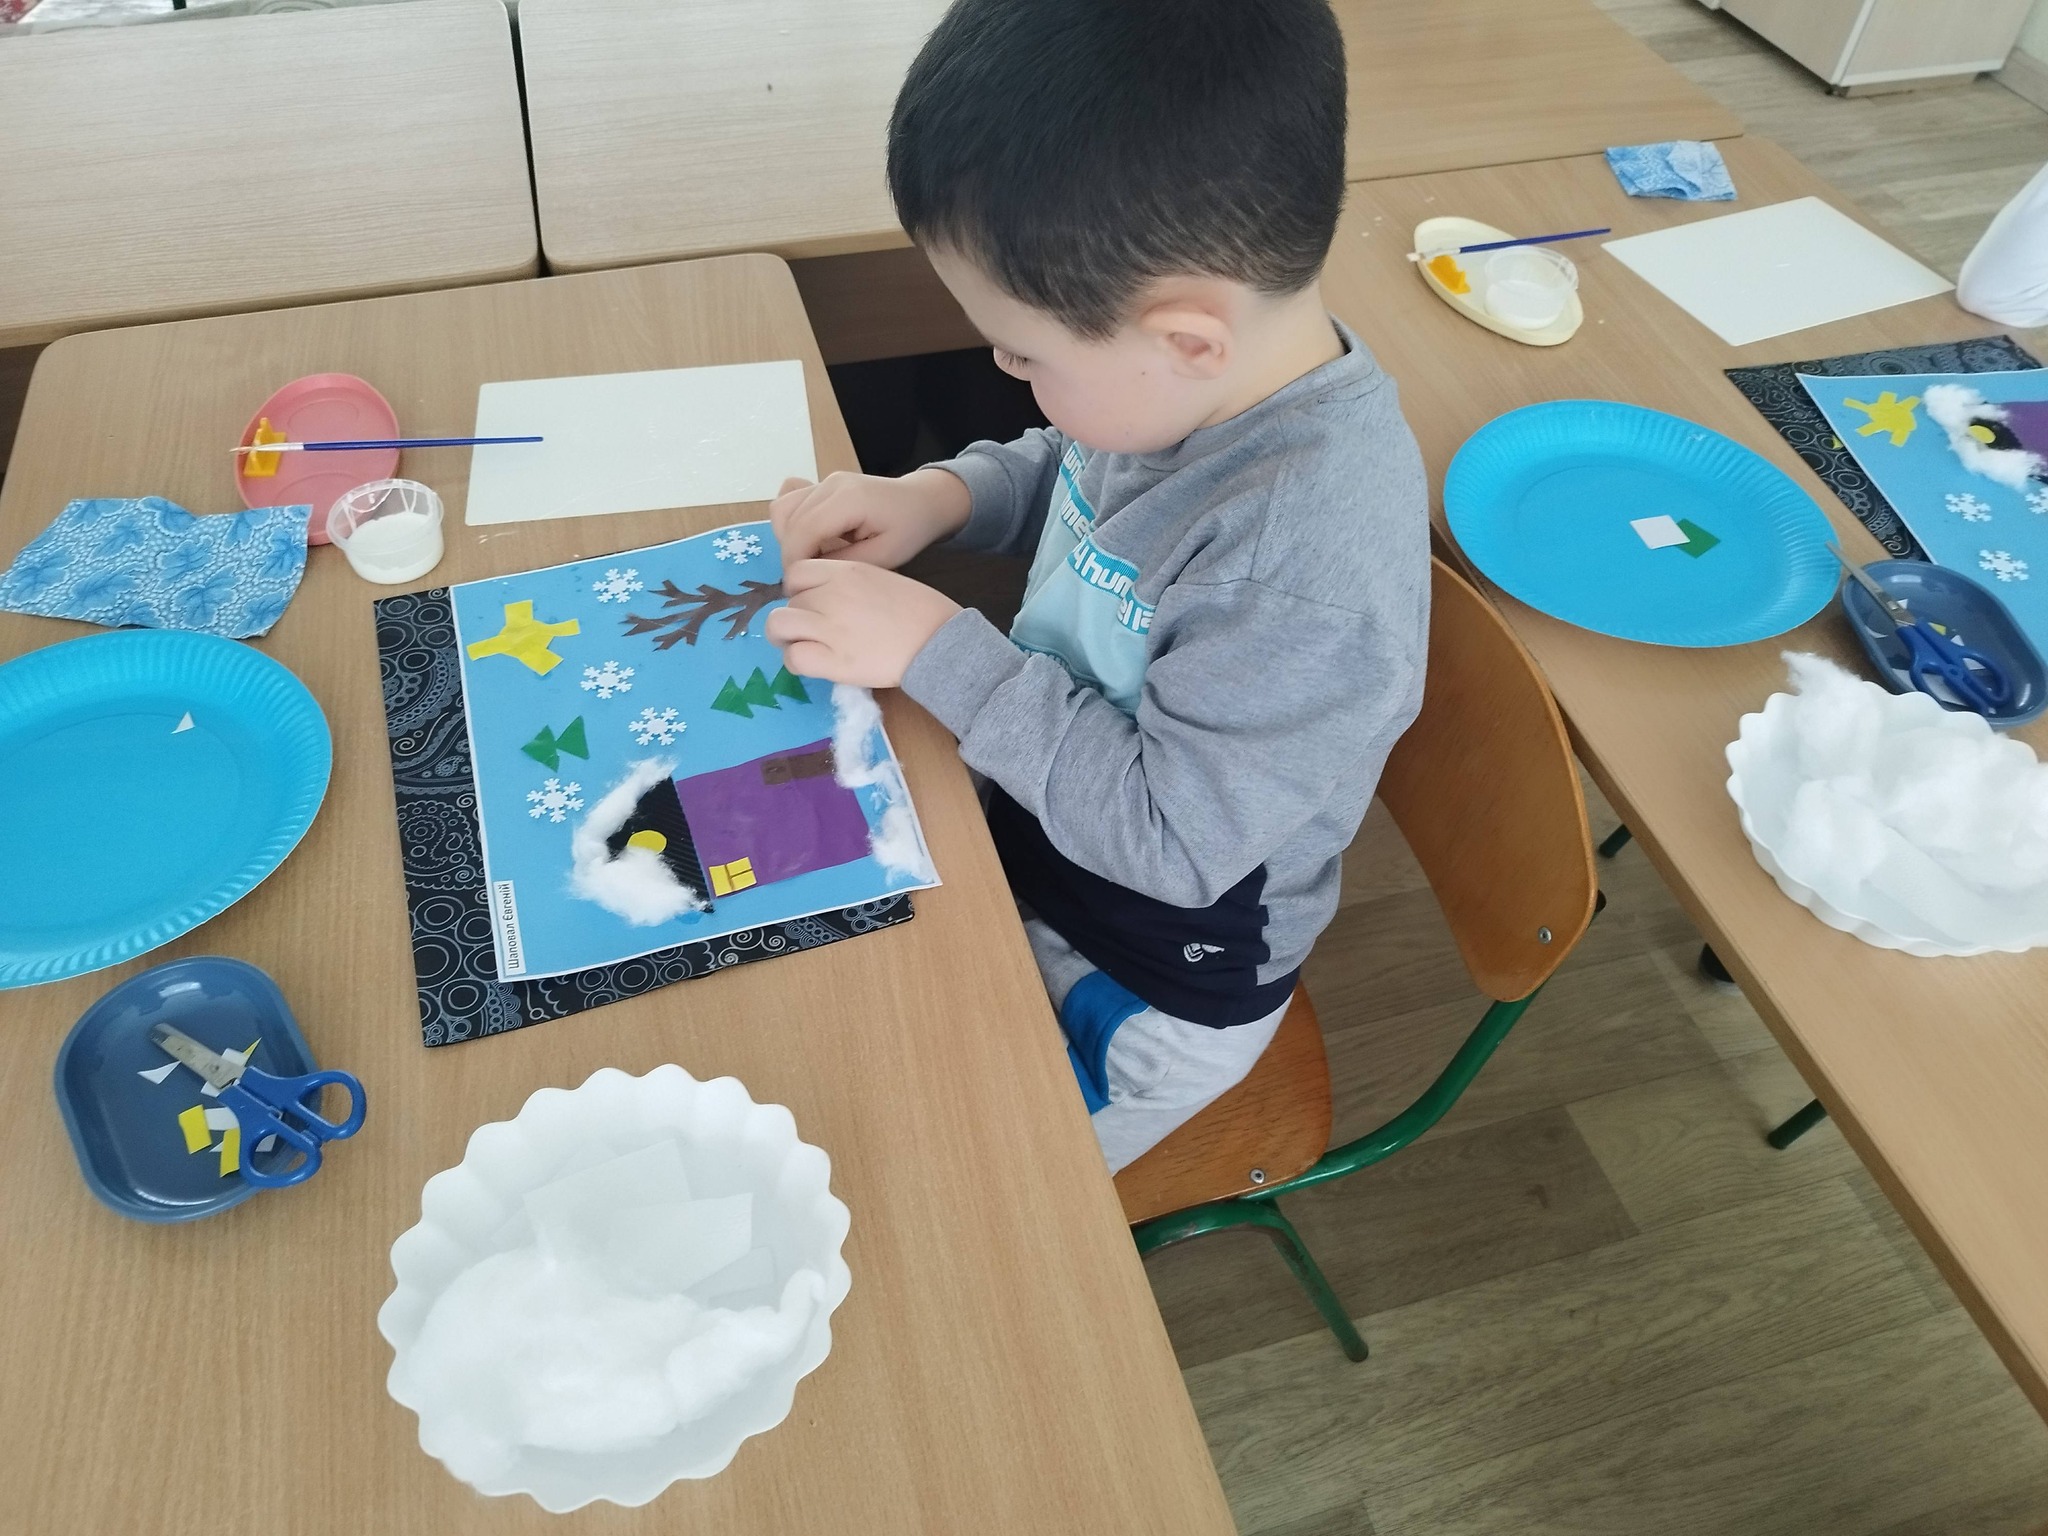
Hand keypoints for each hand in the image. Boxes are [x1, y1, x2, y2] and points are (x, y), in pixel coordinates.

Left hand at [766, 559, 961, 686]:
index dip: (798, 591)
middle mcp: (831, 594)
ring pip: (778, 626)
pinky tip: (814, 663)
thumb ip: (848, 582)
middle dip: (797, 617)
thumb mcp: (881, 577)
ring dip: (786, 638)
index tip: (811, 604)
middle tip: (814, 632)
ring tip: (803, 647)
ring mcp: (829, 627)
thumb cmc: (920, 610)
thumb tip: (822, 597)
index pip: (796, 573)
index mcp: (845, 571)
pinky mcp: (833, 660)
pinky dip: (796, 662)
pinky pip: (793, 657)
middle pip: (788, 602)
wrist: (940, 640)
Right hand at [770, 467, 970, 568]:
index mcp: (848, 498)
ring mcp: (824, 481)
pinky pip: (790, 500)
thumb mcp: (885, 556)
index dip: (795, 562)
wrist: (922, 501)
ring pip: (783, 509)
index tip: (799, 586)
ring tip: (814, 559)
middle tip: (809, 579)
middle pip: (788, 520)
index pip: (804, 530)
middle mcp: (830, 484)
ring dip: (790, 539)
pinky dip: (791, 522)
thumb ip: (844, 564)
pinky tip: (811, 539)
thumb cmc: (910, 529)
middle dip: (792, 555)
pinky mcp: (821, 485)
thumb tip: (809, 571)